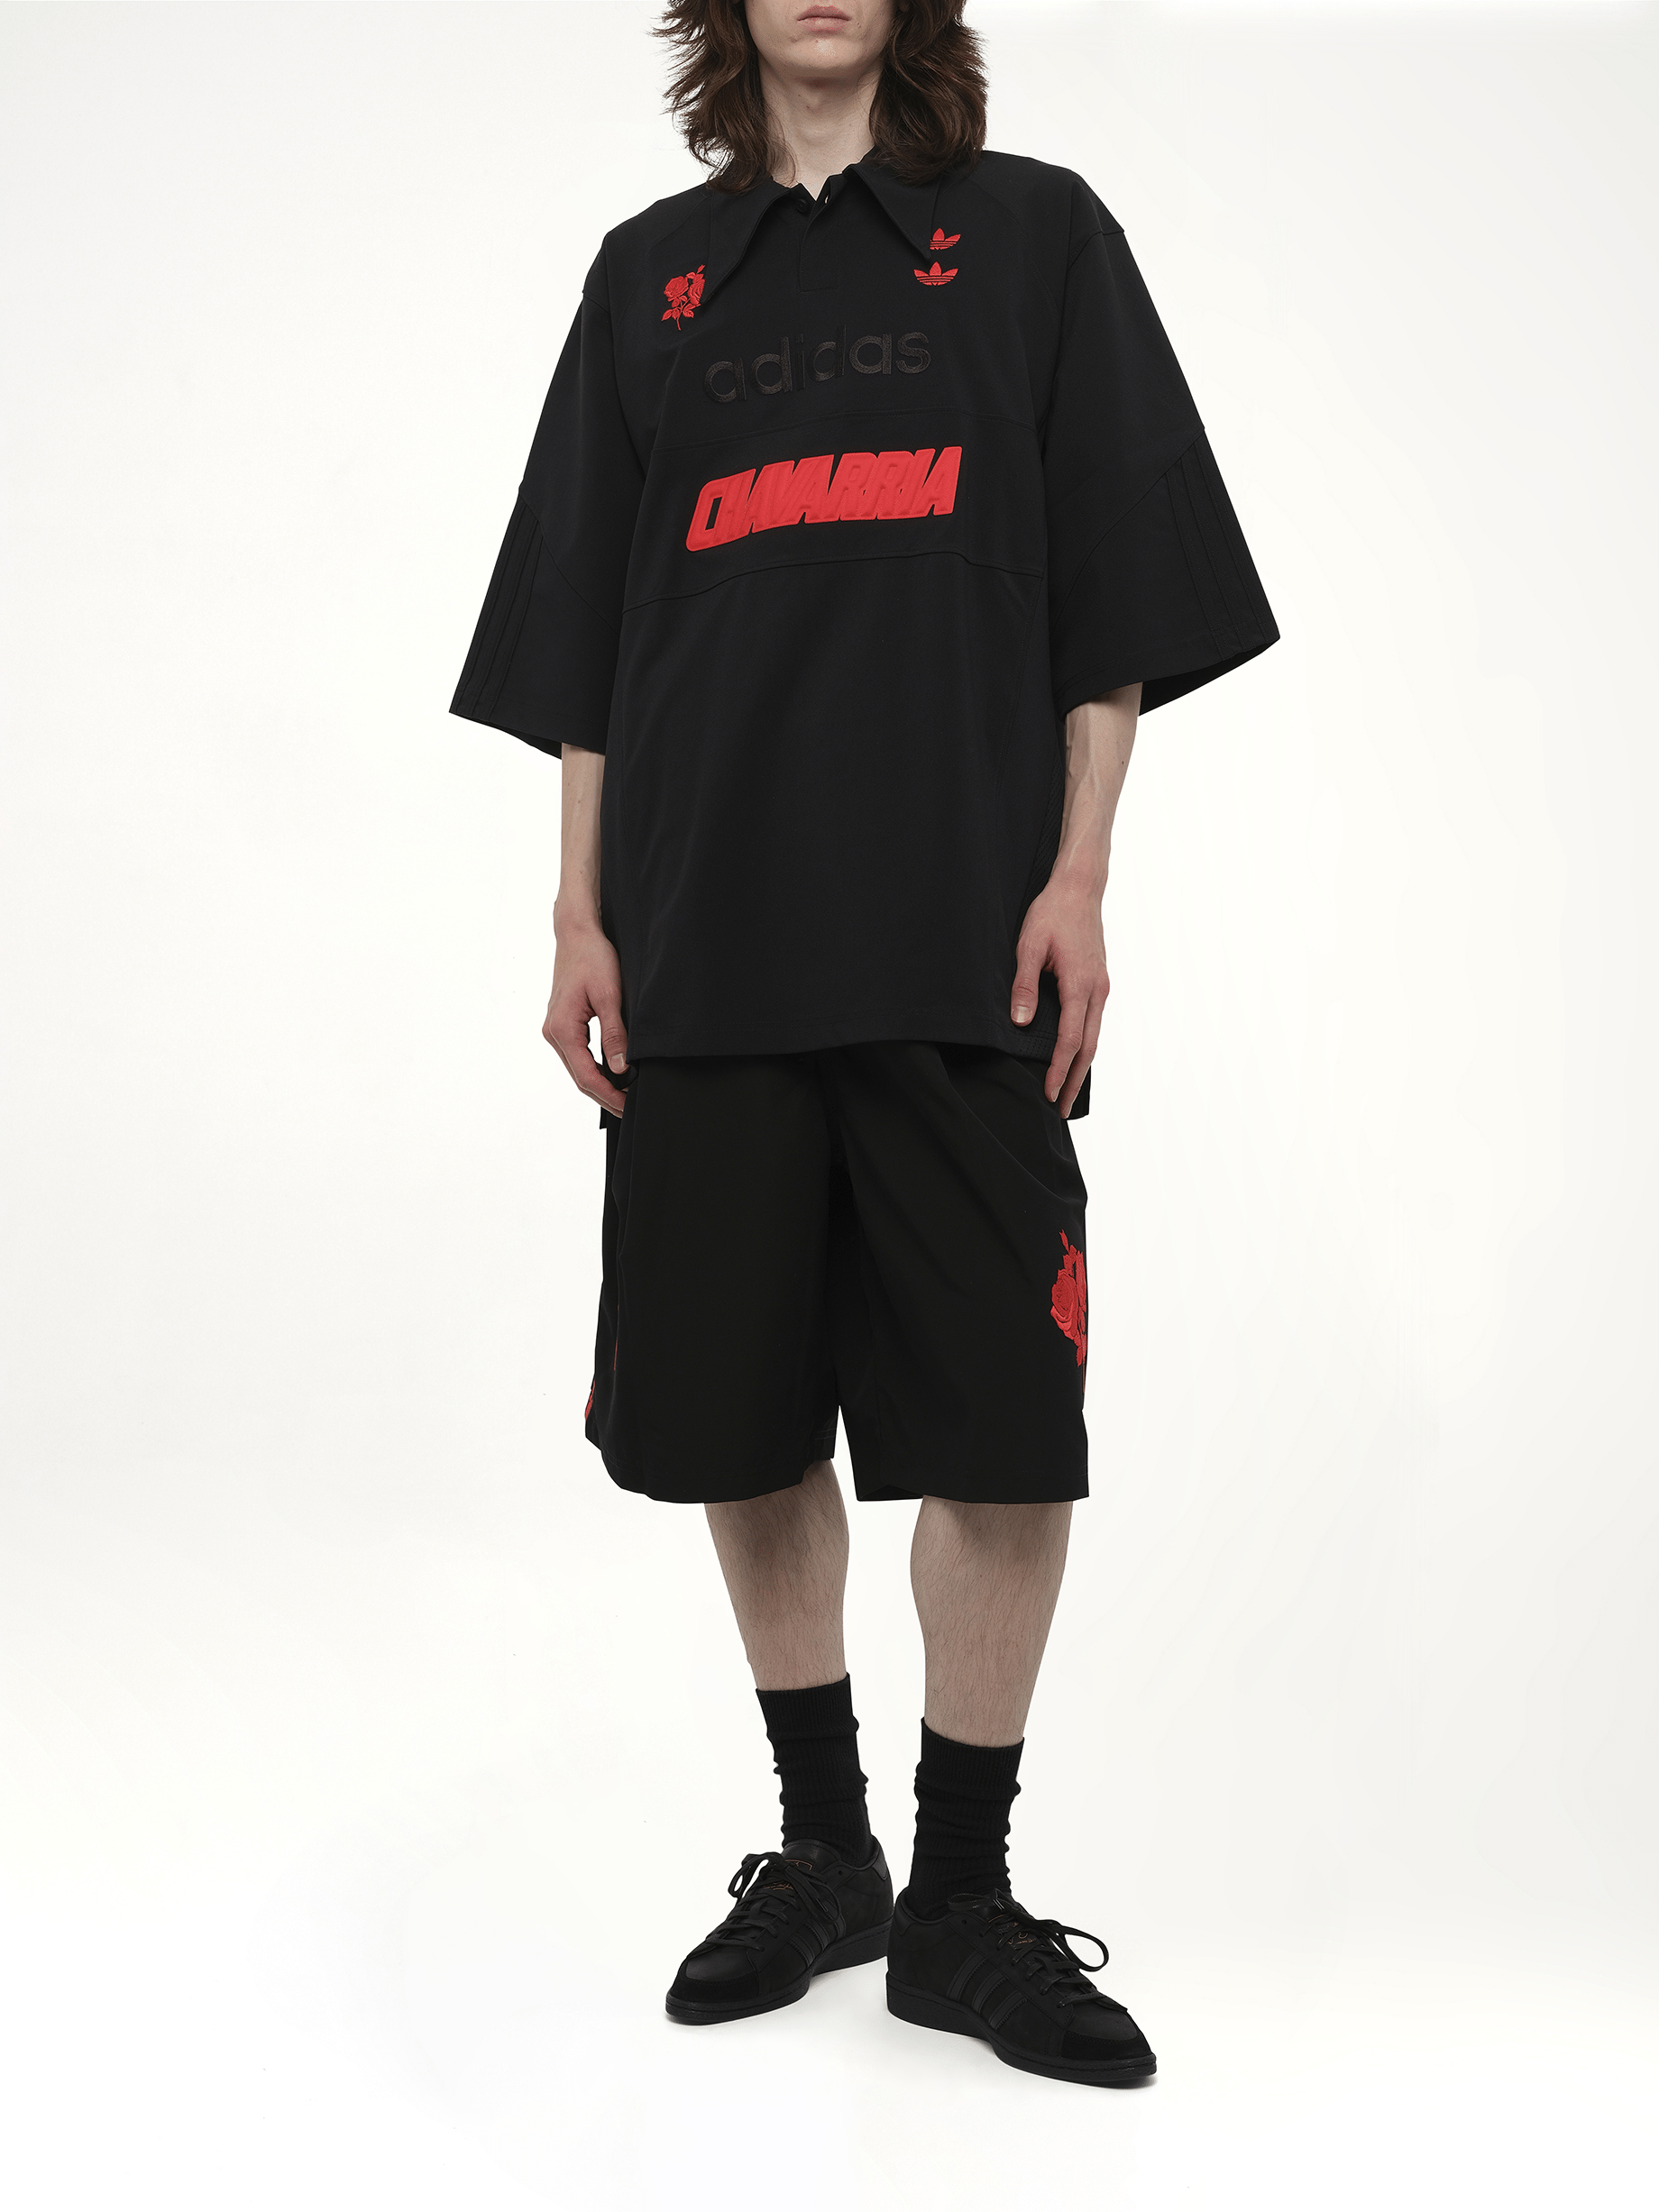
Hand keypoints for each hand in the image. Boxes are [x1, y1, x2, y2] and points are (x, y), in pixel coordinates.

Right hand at [543, 911, 629, 1113]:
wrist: (577, 934)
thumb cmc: (593, 958)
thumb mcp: (610, 996)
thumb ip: (615, 1034)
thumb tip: (622, 1069)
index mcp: (562, 1029)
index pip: (587, 1075)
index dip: (609, 1094)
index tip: (630, 1105)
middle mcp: (553, 1033)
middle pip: (580, 1077)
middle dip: (606, 1096)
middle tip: (631, 1109)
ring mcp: (555, 1029)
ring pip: (579, 1068)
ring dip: (601, 1085)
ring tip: (625, 1097)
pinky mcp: (563, 1024)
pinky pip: (578, 1055)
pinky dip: (595, 1069)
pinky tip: (613, 1075)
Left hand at [1010, 877, 1109, 1116]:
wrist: (1080, 888)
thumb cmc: (1052, 913)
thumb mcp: (1028, 946)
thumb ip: (1024, 986)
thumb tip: (1020, 1023)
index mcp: (1080, 984)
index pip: (1070, 1040)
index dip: (1058, 1070)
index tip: (1047, 1093)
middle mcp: (1097, 991)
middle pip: (1088, 1047)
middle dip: (1073, 1080)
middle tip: (1060, 1109)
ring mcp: (1101, 987)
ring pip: (1094, 1037)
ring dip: (1081, 1067)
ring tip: (1066, 1092)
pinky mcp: (1099, 983)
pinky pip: (1094, 1023)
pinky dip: (1085, 1046)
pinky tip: (1074, 1058)